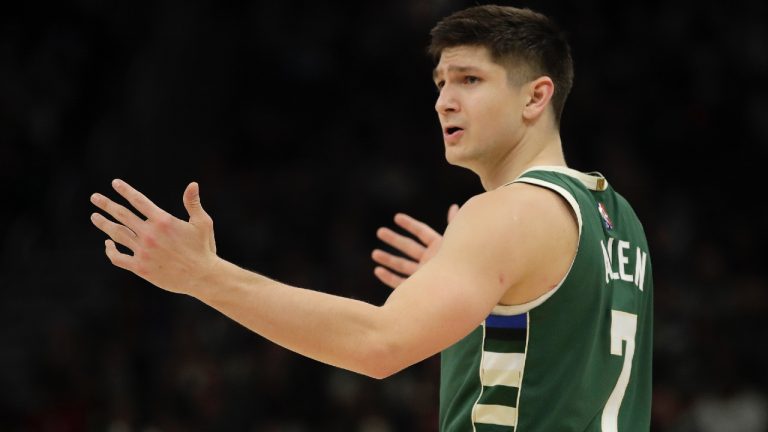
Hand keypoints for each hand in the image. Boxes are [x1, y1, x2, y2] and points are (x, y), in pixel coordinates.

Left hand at [89, 179, 218, 294]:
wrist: (202, 276)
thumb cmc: (204, 248)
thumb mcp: (202, 223)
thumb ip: (193, 203)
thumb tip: (193, 184)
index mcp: (163, 221)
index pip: (139, 201)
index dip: (125, 190)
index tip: (115, 183)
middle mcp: (150, 234)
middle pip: (122, 215)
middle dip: (106, 204)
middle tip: (95, 197)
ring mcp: (143, 251)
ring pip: (116, 234)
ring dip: (104, 224)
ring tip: (95, 217)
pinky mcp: (140, 267)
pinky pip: (118, 257)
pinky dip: (110, 250)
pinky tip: (107, 244)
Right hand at [371, 204, 458, 288]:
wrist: (460, 292)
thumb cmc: (460, 265)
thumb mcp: (455, 242)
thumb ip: (454, 224)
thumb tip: (455, 206)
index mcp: (438, 248)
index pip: (422, 232)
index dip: (410, 224)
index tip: (396, 217)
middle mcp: (430, 260)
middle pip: (409, 247)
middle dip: (394, 240)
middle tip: (380, 232)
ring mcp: (424, 275)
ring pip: (402, 265)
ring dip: (388, 259)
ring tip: (374, 254)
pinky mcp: (418, 289)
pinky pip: (400, 283)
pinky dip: (388, 277)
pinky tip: (378, 271)